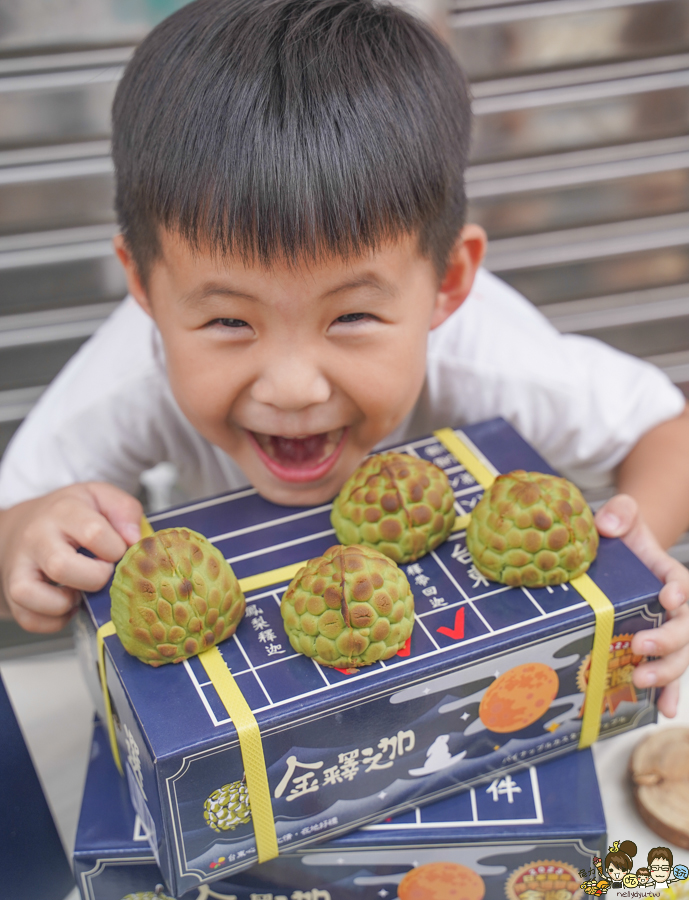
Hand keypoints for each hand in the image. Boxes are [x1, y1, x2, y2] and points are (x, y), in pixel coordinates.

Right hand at [0, 483, 142, 632]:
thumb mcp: (101, 497)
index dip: (115, 549)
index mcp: (64, 512)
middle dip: (94, 578)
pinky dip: (54, 621)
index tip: (117, 552)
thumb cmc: (70, 513)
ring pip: (31, 595)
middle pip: (61, 567)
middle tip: (101, 573)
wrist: (27, 522)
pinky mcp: (14, 592)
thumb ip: (124, 510)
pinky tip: (67, 603)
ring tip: (80, 590)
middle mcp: (36, 538)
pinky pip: (30, 619)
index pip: (93, 533)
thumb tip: (133, 540)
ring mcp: (19, 566)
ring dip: (65, 603)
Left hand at [595, 494, 688, 716]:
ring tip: (642, 678)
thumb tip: (607, 524)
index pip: (682, 584)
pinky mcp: (654, 651)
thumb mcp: (621, 517)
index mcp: (670, 576)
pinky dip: (668, 693)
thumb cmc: (623, 538)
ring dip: (666, 671)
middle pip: (684, 628)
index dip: (679, 592)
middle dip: (668, 639)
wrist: (622, 559)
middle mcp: (676, 608)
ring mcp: (667, 632)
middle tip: (642, 645)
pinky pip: (667, 675)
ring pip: (679, 656)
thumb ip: (619, 512)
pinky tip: (663, 710)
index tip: (668, 597)